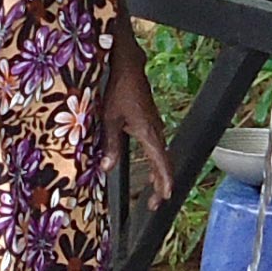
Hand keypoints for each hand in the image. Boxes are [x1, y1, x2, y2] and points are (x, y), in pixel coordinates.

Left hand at [108, 55, 173, 212]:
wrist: (128, 66)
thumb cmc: (119, 89)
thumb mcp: (110, 118)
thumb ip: (110, 144)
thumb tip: (106, 168)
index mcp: (148, 132)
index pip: (161, 163)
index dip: (164, 182)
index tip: (165, 197)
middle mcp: (156, 130)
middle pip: (164, 163)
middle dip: (161, 185)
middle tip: (155, 204)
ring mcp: (155, 125)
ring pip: (162, 155)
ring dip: (160, 173)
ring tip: (155, 191)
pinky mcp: (151, 121)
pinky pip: (158, 146)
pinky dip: (157, 161)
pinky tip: (152, 167)